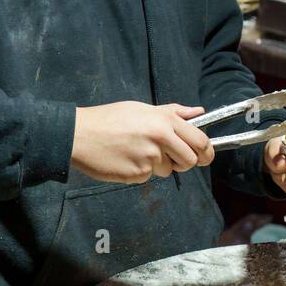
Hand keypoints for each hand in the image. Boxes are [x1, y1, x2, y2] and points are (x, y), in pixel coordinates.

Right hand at [71, 102, 214, 183]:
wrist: (79, 134)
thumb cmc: (110, 118)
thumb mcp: (143, 108)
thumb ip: (173, 112)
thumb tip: (199, 112)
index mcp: (165, 121)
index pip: (200, 141)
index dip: (207, 152)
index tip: (206, 157)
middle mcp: (161, 139)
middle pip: (190, 161)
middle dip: (185, 163)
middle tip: (172, 158)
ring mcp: (149, 158)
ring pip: (167, 170)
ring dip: (158, 166)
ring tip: (136, 151)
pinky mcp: (137, 174)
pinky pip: (148, 177)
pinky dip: (140, 171)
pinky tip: (125, 159)